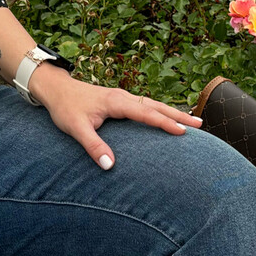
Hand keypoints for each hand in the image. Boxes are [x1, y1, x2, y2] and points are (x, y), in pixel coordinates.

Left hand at [29, 66, 200, 168]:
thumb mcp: (76, 129)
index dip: (164, 122)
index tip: (182, 132)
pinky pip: (146, 106)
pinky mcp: (120, 101)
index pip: (146, 113)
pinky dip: (160, 111)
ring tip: (192, 122)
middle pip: (156, 106)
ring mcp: (123, 97)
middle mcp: (123, 97)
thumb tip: (110, 166)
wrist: (56, 90)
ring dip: (172, 112)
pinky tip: (167, 117)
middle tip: (199, 125)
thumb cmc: (65, 109)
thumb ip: (93, 146)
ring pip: (153, 104)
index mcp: (116, 102)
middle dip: (177, 115)